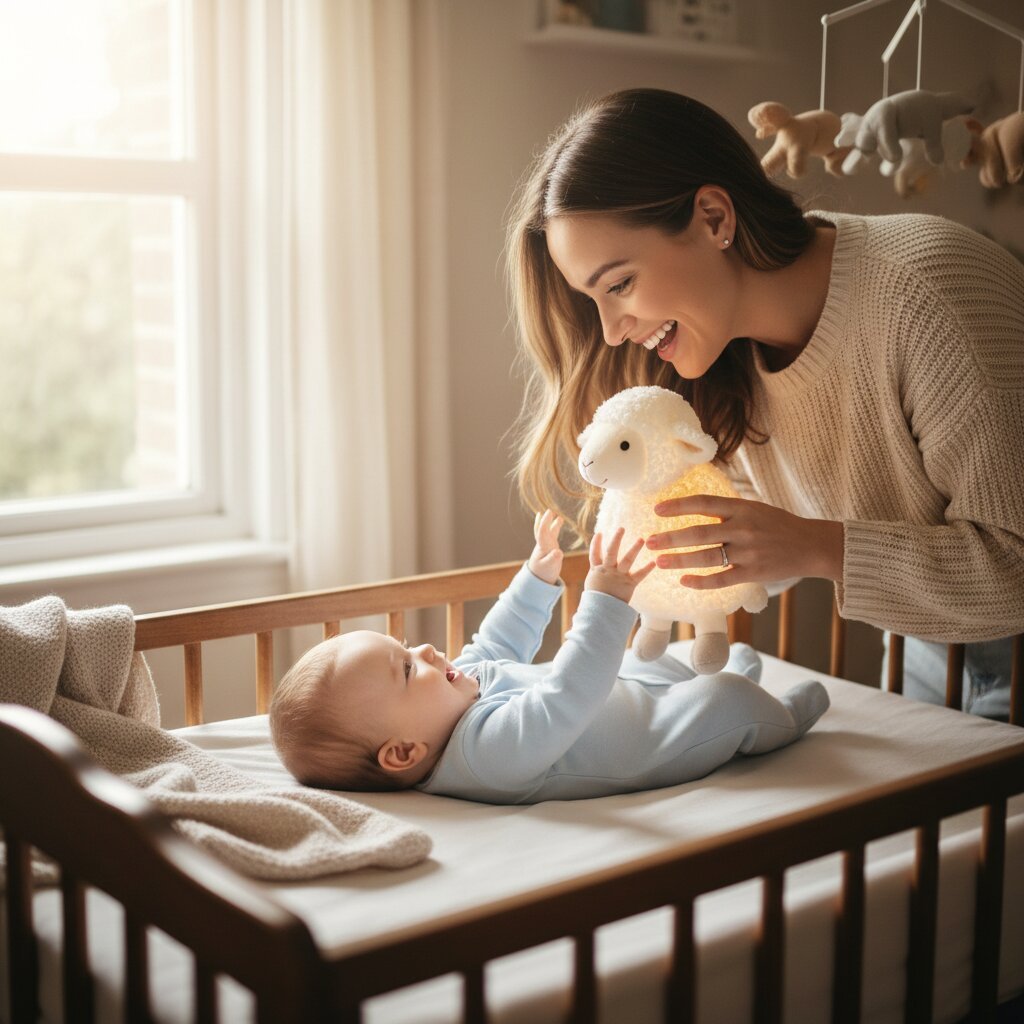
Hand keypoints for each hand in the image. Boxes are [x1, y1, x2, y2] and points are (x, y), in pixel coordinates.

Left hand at [529, 509, 564, 584]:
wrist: (538, 579)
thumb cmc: (543, 573)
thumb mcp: (549, 567)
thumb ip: (553, 559)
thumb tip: (558, 552)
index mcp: (542, 547)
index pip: (542, 532)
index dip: (545, 522)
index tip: (549, 513)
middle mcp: (544, 544)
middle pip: (543, 529)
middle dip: (546, 520)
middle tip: (549, 511)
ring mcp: (547, 546)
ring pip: (548, 531)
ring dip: (551, 523)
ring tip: (558, 516)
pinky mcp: (550, 548)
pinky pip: (552, 535)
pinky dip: (554, 528)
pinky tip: (558, 523)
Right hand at [585, 527, 656, 602]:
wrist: (601, 614)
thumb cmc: (596, 602)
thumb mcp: (593, 585)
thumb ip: (597, 575)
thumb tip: (597, 569)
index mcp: (596, 571)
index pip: (594, 554)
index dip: (596, 543)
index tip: (599, 533)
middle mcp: (608, 571)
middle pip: (611, 551)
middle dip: (616, 539)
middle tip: (622, 528)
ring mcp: (619, 577)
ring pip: (626, 560)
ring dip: (634, 549)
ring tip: (642, 539)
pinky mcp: (629, 585)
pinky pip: (639, 576)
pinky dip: (647, 569)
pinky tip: (654, 562)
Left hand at [645, 495, 843, 587]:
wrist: (811, 545)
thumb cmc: (777, 525)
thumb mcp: (754, 508)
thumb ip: (727, 509)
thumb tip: (694, 504)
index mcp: (741, 508)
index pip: (703, 504)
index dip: (678, 506)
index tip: (656, 509)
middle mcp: (743, 529)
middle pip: (699, 533)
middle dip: (671, 538)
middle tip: (649, 542)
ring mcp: (748, 552)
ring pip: (707, 558)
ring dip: (680, 560)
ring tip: (658, 562)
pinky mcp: (753, 573)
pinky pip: (722, 579)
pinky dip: (701, 582)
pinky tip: (684, 582)